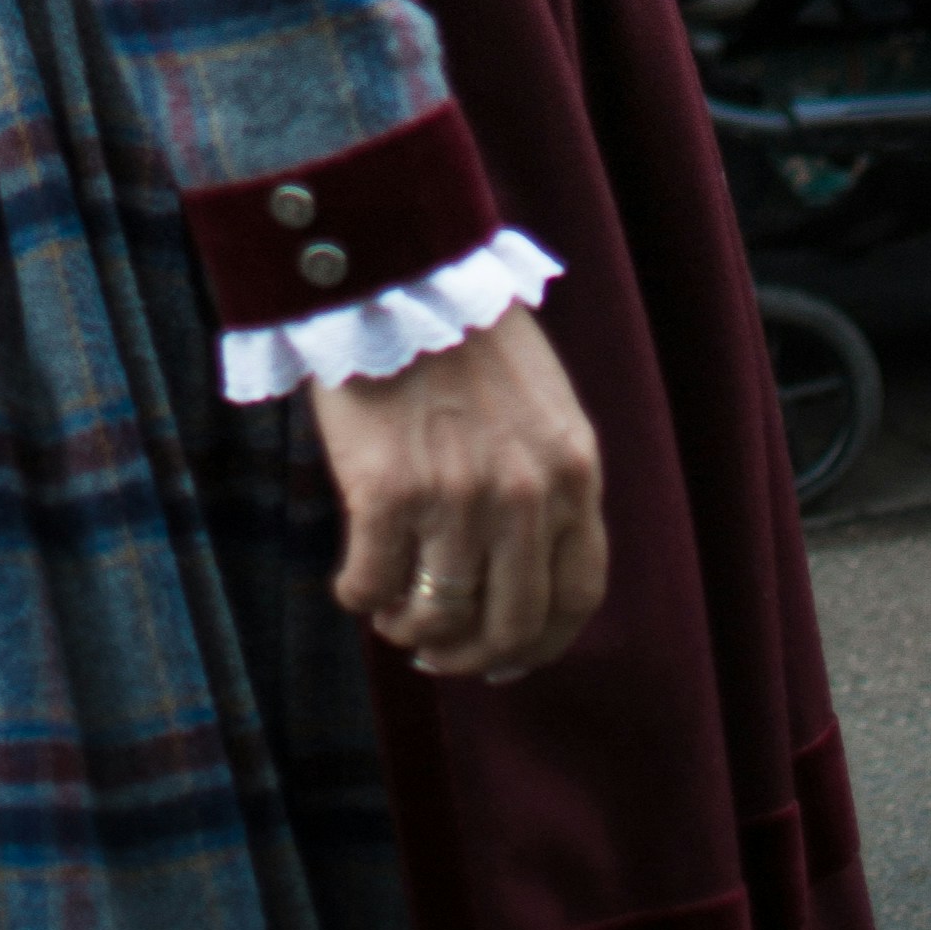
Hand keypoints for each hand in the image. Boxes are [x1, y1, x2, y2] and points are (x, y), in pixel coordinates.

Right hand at [311, 304, 605, 684]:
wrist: (395, 270)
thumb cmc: (462, 332)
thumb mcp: (542, 404)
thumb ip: (546, 479)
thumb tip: (523, 569)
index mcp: (572, 470)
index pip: (576, 596)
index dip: (541, 644)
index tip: (507, 658)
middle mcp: (524, 494)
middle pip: (510, 623)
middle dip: (471, 655)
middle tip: (438, 655)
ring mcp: (456, 497)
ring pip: (439, 616)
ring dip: (410, 630)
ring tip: (392, 615)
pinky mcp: (387, 492)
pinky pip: (373, 584)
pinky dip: (361, 597)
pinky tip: (354, 585)